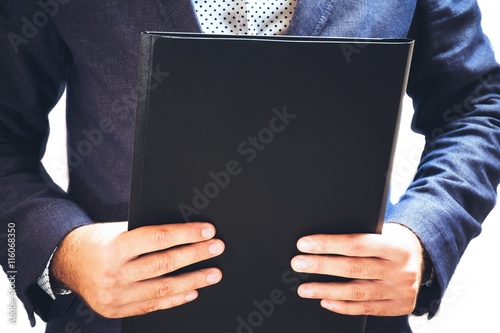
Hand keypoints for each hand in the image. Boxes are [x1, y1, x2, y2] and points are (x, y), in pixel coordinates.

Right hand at [50, 221, 224, 317]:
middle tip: (217, 248)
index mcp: (114, 247)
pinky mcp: (115, 310)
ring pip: (162, 289)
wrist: (66, 261)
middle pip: (164, 264)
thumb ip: (145, 235)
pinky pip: (152, 305)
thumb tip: (185, 233)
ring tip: (213, 274)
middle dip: (196, 255)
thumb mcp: (118, 230)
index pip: (158, 238)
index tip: (207, 231)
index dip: (186, 234)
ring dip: (193, 281)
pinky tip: (192, 291)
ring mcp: (114, 296)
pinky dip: (174, 299)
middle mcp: (114, 273)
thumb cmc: (96, 240)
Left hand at [290, 223, 423, 315]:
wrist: (423, 256)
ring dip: (326, 290)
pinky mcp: (399, 306)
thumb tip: (319, 242)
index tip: (304, 244)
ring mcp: (401, 290)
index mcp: (396, 246)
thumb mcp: (383, 231)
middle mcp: (400, 269)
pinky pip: (366, 310)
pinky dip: (343, 307)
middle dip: (321, 266)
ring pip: (357, 293)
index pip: (356, 244)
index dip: (328, 244)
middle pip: (354, 268)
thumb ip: (359, 237)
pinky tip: (325, 301)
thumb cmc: (393, 240)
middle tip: (298, 264)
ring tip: (304, 288)